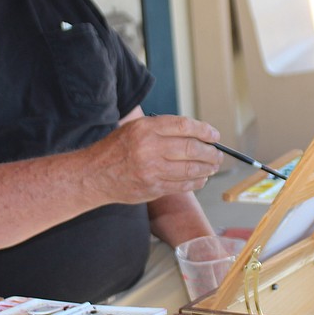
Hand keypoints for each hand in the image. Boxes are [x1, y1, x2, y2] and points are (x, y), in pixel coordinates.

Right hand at [84, 113, 223, 203]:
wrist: (94, 175)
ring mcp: (151, 170)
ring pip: (191, 169)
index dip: (205, 131)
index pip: (184, 126)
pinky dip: (196, 182)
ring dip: (207, 168)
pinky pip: (182, 186)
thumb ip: (163, 129)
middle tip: (218, 154)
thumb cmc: (117, 149)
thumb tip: (198, 135)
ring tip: (212, 166)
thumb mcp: (135, 128)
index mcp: (145, 128)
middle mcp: (149, 148)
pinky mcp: (153, 188)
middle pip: (192, 149)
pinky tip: (201, 178)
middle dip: (211, 152)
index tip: (215, 135)